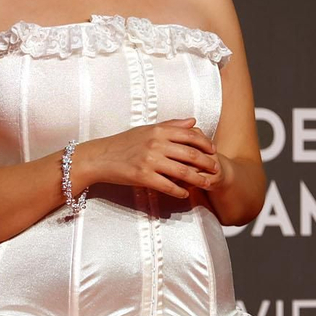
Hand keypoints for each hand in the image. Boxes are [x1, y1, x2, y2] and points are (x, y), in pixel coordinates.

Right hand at [72, 118, 217, 198]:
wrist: (99, 157)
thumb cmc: (123, 143)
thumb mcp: (146, 129)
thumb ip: (171, 125)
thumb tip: (193, 122)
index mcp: (158, 130)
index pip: (190, 135)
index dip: (205, 143)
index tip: (213, 150)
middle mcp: (156, 144)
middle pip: (190, 154)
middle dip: (207, 162)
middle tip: (216, 168)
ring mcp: (149, 161)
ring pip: (182, 171)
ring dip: (198, 179)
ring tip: (207, 184)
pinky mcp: (142, 176)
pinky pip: (167, 185)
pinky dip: (179, 191)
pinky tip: (185, 194)